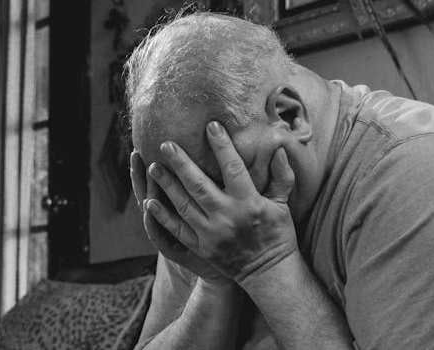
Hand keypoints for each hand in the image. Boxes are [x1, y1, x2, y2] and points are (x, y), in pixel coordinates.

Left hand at [145, 121, 297, 283]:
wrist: (268, 273)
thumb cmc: (278, 234)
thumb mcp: (283, 204)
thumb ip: (281, 176)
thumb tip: (278, 148)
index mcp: (249, 202)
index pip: (232, 167)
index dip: (222, 146)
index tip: (211, 126)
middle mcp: (227, 216)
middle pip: (198, 184)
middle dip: (181, 163)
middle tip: (166, 144)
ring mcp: (211, 233)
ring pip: (183, 204)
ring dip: (166, 185)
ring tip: (153, 167)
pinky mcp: (201, 247)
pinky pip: (177, 229)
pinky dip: (162, 216)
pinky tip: (149, 201)